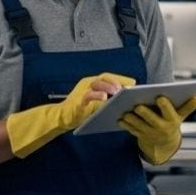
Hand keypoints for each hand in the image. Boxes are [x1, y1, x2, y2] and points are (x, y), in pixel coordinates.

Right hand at [5, 72, 134, 157]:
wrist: (62, 118)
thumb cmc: (82, 111)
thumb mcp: (97, 104)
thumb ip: (108, 100)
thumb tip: (126, 100)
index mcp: (93, 83)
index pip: (109, 76)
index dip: (121, 78)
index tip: (134, 83)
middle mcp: (87, 83)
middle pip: (104, 77)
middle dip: (117, 81)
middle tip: (128, 87)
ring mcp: (81, 90)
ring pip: (97, 84)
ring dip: (109, 86)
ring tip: (119, 91)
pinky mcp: (77, 100)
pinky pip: (88, 95)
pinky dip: (96, 95)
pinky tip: (105, 97)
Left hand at [120, 94, 195, 164]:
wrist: (164, 143)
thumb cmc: (172, 120)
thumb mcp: (181, 115)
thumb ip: (188, 106)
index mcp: (173, 120)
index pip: (169, 112)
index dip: (165, 105)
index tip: (159, 96)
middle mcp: (162, 128)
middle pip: (152, 120)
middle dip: (145, 113)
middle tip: (137, 105)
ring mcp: (150, 133)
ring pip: (139, 126)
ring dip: (131, 119)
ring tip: (124, 110)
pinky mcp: (140, 135)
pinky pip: (131, 130)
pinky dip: (125, 125)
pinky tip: (120, 118)